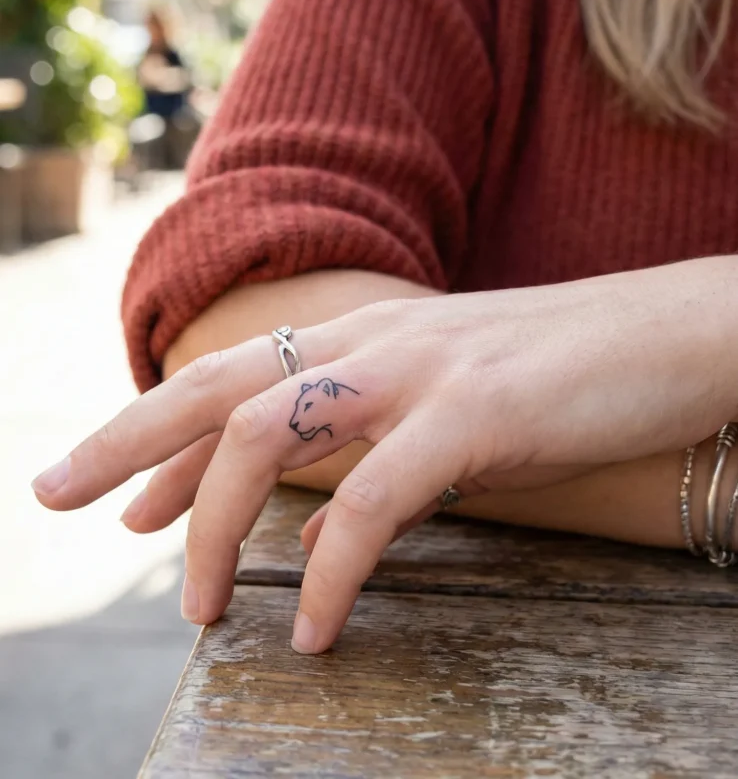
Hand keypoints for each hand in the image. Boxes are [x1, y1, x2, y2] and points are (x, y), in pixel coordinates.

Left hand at [32, 258, 737, 653]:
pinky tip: (319, 627)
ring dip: (217, 527)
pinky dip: (332, 569)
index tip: (124, 499)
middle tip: (55, 498)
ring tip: (199, 610)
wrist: (672, 330)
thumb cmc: (569, 365)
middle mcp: (374, 337)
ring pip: (268, 436)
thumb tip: (334, 470)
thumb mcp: (454, 381)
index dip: (163, 434)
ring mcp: (419, 369)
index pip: (235, 375)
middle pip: (217, 386)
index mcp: (367, 329)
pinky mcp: (475, 411)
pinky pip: (372, 499)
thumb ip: (386, 415)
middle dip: (126, 443)